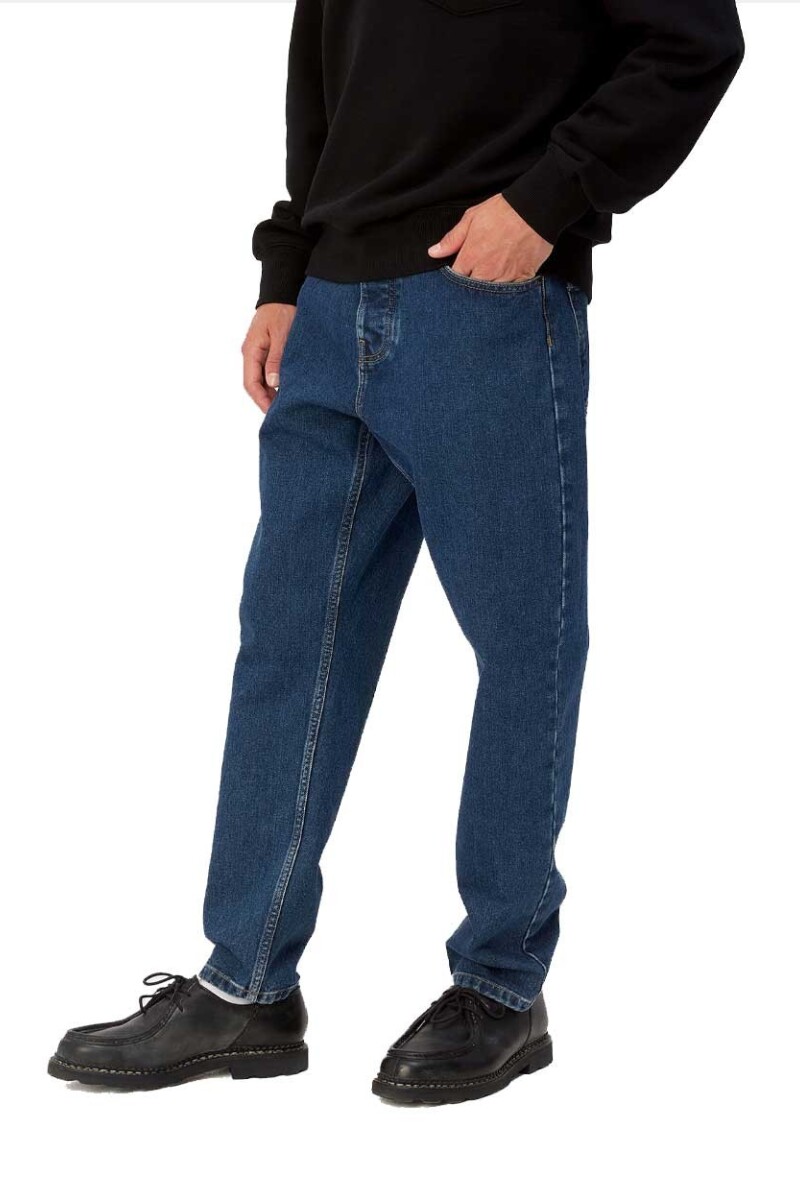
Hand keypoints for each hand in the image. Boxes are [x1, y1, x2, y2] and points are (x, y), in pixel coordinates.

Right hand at [241, 303, 296, 413]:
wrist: (283, 292)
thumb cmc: (282, 310)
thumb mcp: (281, 335)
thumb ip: (276, 359)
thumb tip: (273, 383)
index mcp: (250, 351)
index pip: (250, 383)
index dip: (261, 400)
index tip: (273, 413)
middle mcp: (251, 354)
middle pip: (255, 384)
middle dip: (267, 400)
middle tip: (283, 414)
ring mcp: (258, 353)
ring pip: (262, 379)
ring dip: (272, 392)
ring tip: (287, 404)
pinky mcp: (267, 351)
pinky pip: (268, 371)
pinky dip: (276, 382)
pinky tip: (288, 389)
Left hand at [428, 194, 552, 282]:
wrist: (535, 210)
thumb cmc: (503, 211)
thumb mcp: (472, 218)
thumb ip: (452, 239)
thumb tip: (434, 253)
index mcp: (471, 256)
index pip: (456, 279)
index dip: (458, 277)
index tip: (463, 272)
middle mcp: (486, 271)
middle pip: (472, 291)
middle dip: (472, 287)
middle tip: (477, 277)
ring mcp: (504, 276)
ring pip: (490, 295)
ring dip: (489, 291)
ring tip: (492, 279)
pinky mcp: (522, 278)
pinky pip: (510, 293)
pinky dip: (507, 291)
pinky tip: (507, 282)